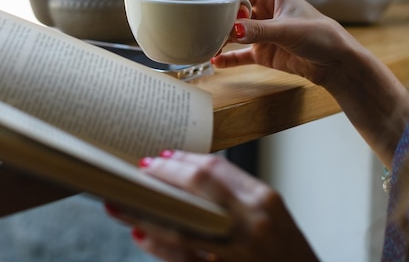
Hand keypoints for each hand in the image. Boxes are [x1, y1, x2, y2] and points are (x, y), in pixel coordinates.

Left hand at [105, 151, 319, 261]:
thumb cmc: (288, 249)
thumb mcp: (273, 210)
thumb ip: (236, 190)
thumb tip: (191, 171)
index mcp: (262, 200)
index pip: (214, 169)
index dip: (183, 161)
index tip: (163, 157)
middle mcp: (248, 223)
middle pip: (196, 188)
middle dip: (163, 177)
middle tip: (139, 171)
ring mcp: (234, 252)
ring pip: (180, 226)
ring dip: (146, 212)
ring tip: (120, 203)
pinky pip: (182, 259)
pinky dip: (158, 246)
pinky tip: (140, 234)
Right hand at [214, 0, 359, 86]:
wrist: (337, 63)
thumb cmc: (320, 35)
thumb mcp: (287, 30)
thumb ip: (259, 30)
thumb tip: (234, 31)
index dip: (222, 2)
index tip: (205, 11)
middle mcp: (264, 11)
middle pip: (233, 14)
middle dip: (218, 22)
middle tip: (202, 31)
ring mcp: (262, 33)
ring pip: (234, 34)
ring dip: (220, 40)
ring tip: (204, 45)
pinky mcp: (263, 52)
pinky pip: (240, 55)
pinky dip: (228, 58)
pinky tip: (215, 61)